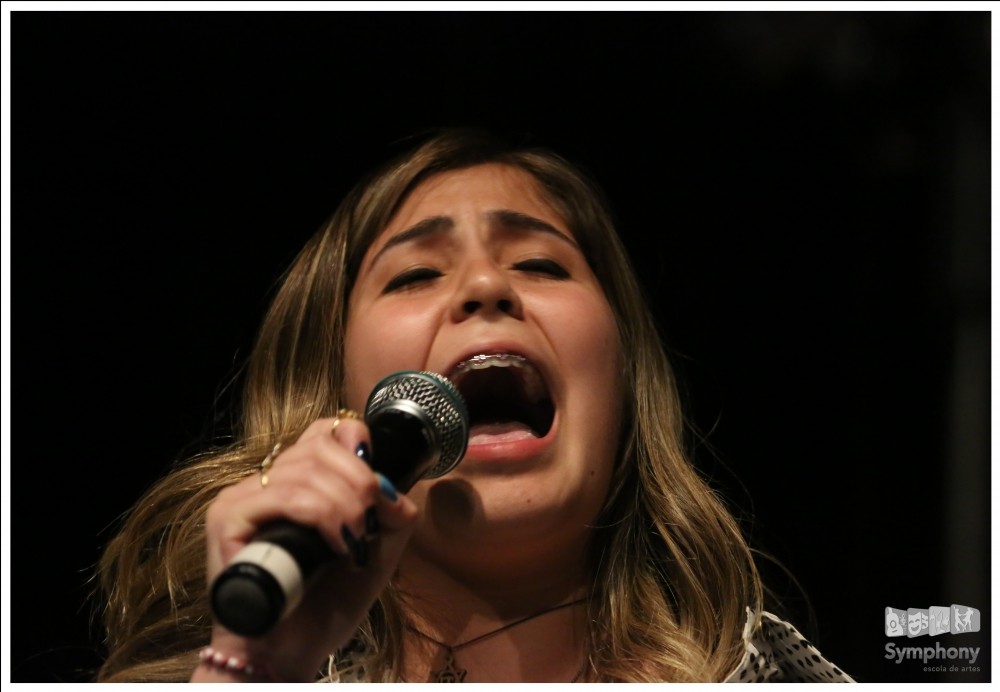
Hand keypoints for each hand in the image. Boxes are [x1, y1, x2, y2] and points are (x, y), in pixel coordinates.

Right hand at [193, 416, 418, 681]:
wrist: (290, 651)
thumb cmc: (326, 602)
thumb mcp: (376, 550)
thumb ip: (392, 513)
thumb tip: (394, 488)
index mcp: (295, 479)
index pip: (325, 430)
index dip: (357, 443)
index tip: (376, 486)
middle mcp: (265, 482)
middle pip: (319, 446)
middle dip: (359, 481)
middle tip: (368, 523)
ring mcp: (242, 498)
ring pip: (305, 470)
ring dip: (344, 504)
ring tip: (352, 541)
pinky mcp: (227, 519)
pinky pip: (285, 496)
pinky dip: (321, 516)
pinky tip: (336, 545)